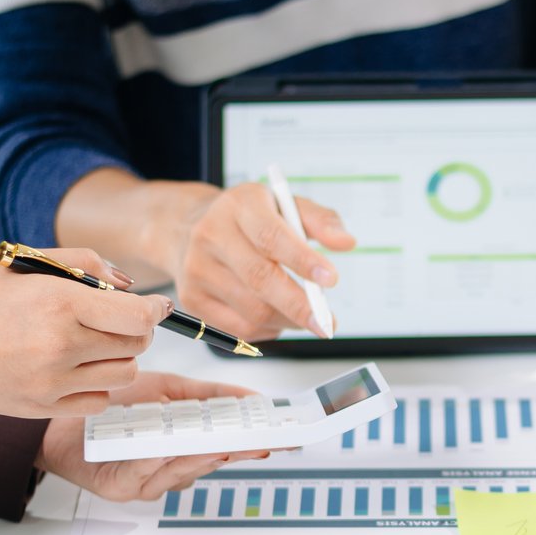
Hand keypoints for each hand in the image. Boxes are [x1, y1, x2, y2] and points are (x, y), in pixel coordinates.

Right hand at [0, 248, 171, 418]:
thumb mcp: (25, 263)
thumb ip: (84, 263)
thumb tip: (126, 284)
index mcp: (59, 302)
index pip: (137, 315)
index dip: (155, 310)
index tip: (155, 307)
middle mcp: (61, 344)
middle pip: (137, 344)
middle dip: (135, 331)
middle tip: (116, 321)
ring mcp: (53, 381)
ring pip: (124, 374)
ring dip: (119, 358)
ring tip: (92, 344)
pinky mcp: (44, 407)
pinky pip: (98, 400)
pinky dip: (97, 385)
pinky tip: (75, 368)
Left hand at [38, 371, 270, 500]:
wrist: (60, 416)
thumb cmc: (114, 406)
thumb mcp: (167, 391)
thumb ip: (208, 396)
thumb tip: (251, 395)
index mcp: (184, 449)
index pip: (226, 447)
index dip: (253, 443)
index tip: (280, 437)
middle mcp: (169, 470)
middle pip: (208, 462)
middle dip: (235, 451)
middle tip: (259, 441)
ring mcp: (146, 482)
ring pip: (180, 472)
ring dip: (200, 457)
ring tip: (222, 443)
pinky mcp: (119, 487)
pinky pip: (142, 473)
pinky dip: (155, 461)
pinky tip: (164, 450)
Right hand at [167, 182, 355, 340]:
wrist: (189, 228)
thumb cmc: (249, 219)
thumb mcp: (284, 205)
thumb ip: (320, 220)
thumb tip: (346, 242)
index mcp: (239, 205)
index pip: (271, 236)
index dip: (303, 260)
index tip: (331, 279)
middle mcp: (211, 234)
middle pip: (259, 278)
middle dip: (299, 305)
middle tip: (327, 322)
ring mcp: (197, 269)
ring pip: (252, 309)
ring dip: (288, 320)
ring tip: (305, 316)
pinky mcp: (191, 299)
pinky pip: (239, 328)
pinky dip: (267, 329)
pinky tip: (277, 317)